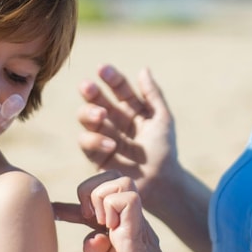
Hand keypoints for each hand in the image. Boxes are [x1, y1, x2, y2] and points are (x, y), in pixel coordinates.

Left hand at [53, 172, 182, 251]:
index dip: (71, 203)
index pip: (96, 197)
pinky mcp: (137, 232)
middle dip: (89, 189)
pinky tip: (110, 229)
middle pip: (112, 176)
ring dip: (101, 198)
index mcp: (119, 223)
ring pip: (121, 181)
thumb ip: (96, 247)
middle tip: (86, 217)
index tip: (54, 212)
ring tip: (100, 223)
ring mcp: (134, 221)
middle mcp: (128, 217)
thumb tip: (92, 237)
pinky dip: (112, 208)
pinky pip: (128, 200)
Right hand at [77, 65, 176, 205]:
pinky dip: (95, 140)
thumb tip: (143, 69)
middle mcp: (115, 120)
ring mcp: (104, 137)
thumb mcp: (163, 119)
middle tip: (87, 86)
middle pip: (97, 100)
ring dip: (89, 113)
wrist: (162, 182)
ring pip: (86, 118)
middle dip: (91, 92)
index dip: (111, 78)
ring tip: (101, 115)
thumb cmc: (165, 150)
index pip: (119, 88)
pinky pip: (86, 142)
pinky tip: (110, 144)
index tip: (103, 69)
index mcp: (132, 109)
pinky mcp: (96, 156)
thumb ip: (153, 94)